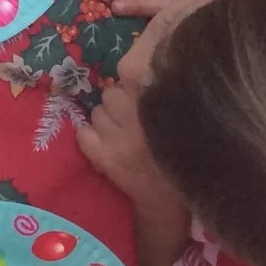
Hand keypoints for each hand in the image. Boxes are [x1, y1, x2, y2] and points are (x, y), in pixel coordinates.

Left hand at [77, 79, 182, 212]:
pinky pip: (84, 133)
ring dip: (106, 118)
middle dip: (118, 100)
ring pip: (97, 112)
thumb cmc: (181, 156)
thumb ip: (160, 91)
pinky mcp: (106, 159)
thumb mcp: (181, 118)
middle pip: (111, 93)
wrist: (172, 202)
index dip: (131, 70)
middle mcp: (142, 121)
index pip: (133, 70)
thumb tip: (140, 62)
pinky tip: (104, 143)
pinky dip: (90, 135)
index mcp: (165, 107)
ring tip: (121, 131)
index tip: (134, 77)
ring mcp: (121, 141)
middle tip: (132, 115)